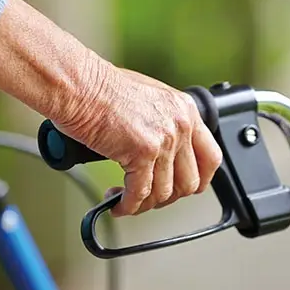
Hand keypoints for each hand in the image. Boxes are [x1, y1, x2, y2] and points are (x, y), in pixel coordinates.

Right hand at [54, 61, 222, 216]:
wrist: (78, 84)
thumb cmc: (100, 88)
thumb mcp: (147, 99)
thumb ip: (162, 124)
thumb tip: (162, 153)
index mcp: (185, 110)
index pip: (210, 158)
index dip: (198, 180)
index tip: (183, 189)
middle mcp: (180, 125)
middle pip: (189, 182)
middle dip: (168, 197)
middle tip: (150, 198)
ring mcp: (164, 140)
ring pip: (163, 192)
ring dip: (144, 204)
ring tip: (126, 201)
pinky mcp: (142, 152)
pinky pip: (140, 193)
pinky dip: (128, 205)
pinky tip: (118, 205)